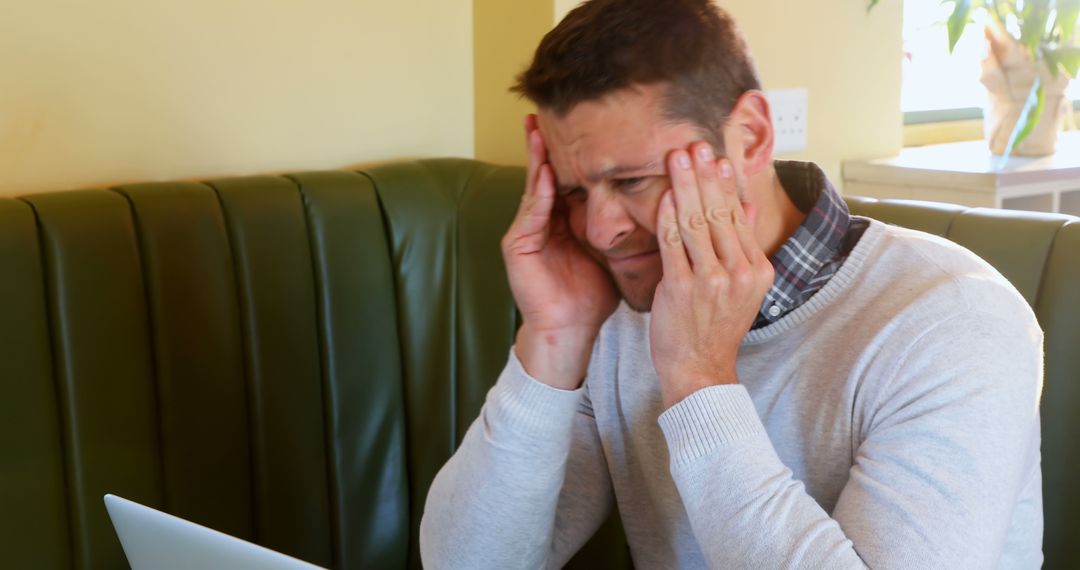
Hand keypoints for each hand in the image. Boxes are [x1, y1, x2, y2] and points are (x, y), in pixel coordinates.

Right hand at [501, 115, 619, 388]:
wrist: (572, 330)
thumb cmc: (594, 294)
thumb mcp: (614, 250)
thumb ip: (623, 224)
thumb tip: (663, 199)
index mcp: (564, 220)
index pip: (568, 178)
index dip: (573, 152)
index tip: (582, 121)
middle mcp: (543, 221)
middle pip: (546, 173)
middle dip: (545, 144)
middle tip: (544, 109)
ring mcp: (526, 232)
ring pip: (535, 187)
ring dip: (536, 159)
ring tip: (538, 130)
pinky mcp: (517, 247)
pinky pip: (531, 213)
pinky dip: (539, 193)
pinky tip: (547, 174)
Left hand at [649, 143, 773, 407]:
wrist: (700, 370)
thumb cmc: (714, 326)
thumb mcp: (742, 287)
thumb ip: (742, 245)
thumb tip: (746, 204)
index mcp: (757, 269)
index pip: (739, 216)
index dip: (725, 183)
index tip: (717, 157)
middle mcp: (739, 272)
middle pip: (720, 212)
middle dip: (706, 174)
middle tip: (695, 144)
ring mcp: (711, 280)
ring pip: (697, 222)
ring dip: (686, 185)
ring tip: (677, 157)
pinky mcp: (681, 288)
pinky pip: (674, 243)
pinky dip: (669, 216)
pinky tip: (665, 195)